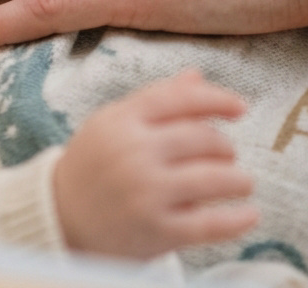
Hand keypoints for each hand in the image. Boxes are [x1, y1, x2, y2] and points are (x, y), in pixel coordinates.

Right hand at [54, 70, 256, 257]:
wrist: (58, 218)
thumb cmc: (93, 166)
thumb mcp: (113, 124)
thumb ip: (155, 101)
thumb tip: (197, 76)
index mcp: (121, 121)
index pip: (180, 99)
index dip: (217, 99)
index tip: (240, 108)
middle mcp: (133, 153)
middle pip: (203, 138)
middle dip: (224, 147)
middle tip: (227, 156)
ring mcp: (144, 193)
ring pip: (213, 178)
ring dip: (238, 180)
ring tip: (241, 182)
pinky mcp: (156, 231)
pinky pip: (210, 224)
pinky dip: (237, 219)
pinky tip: (249, 215)